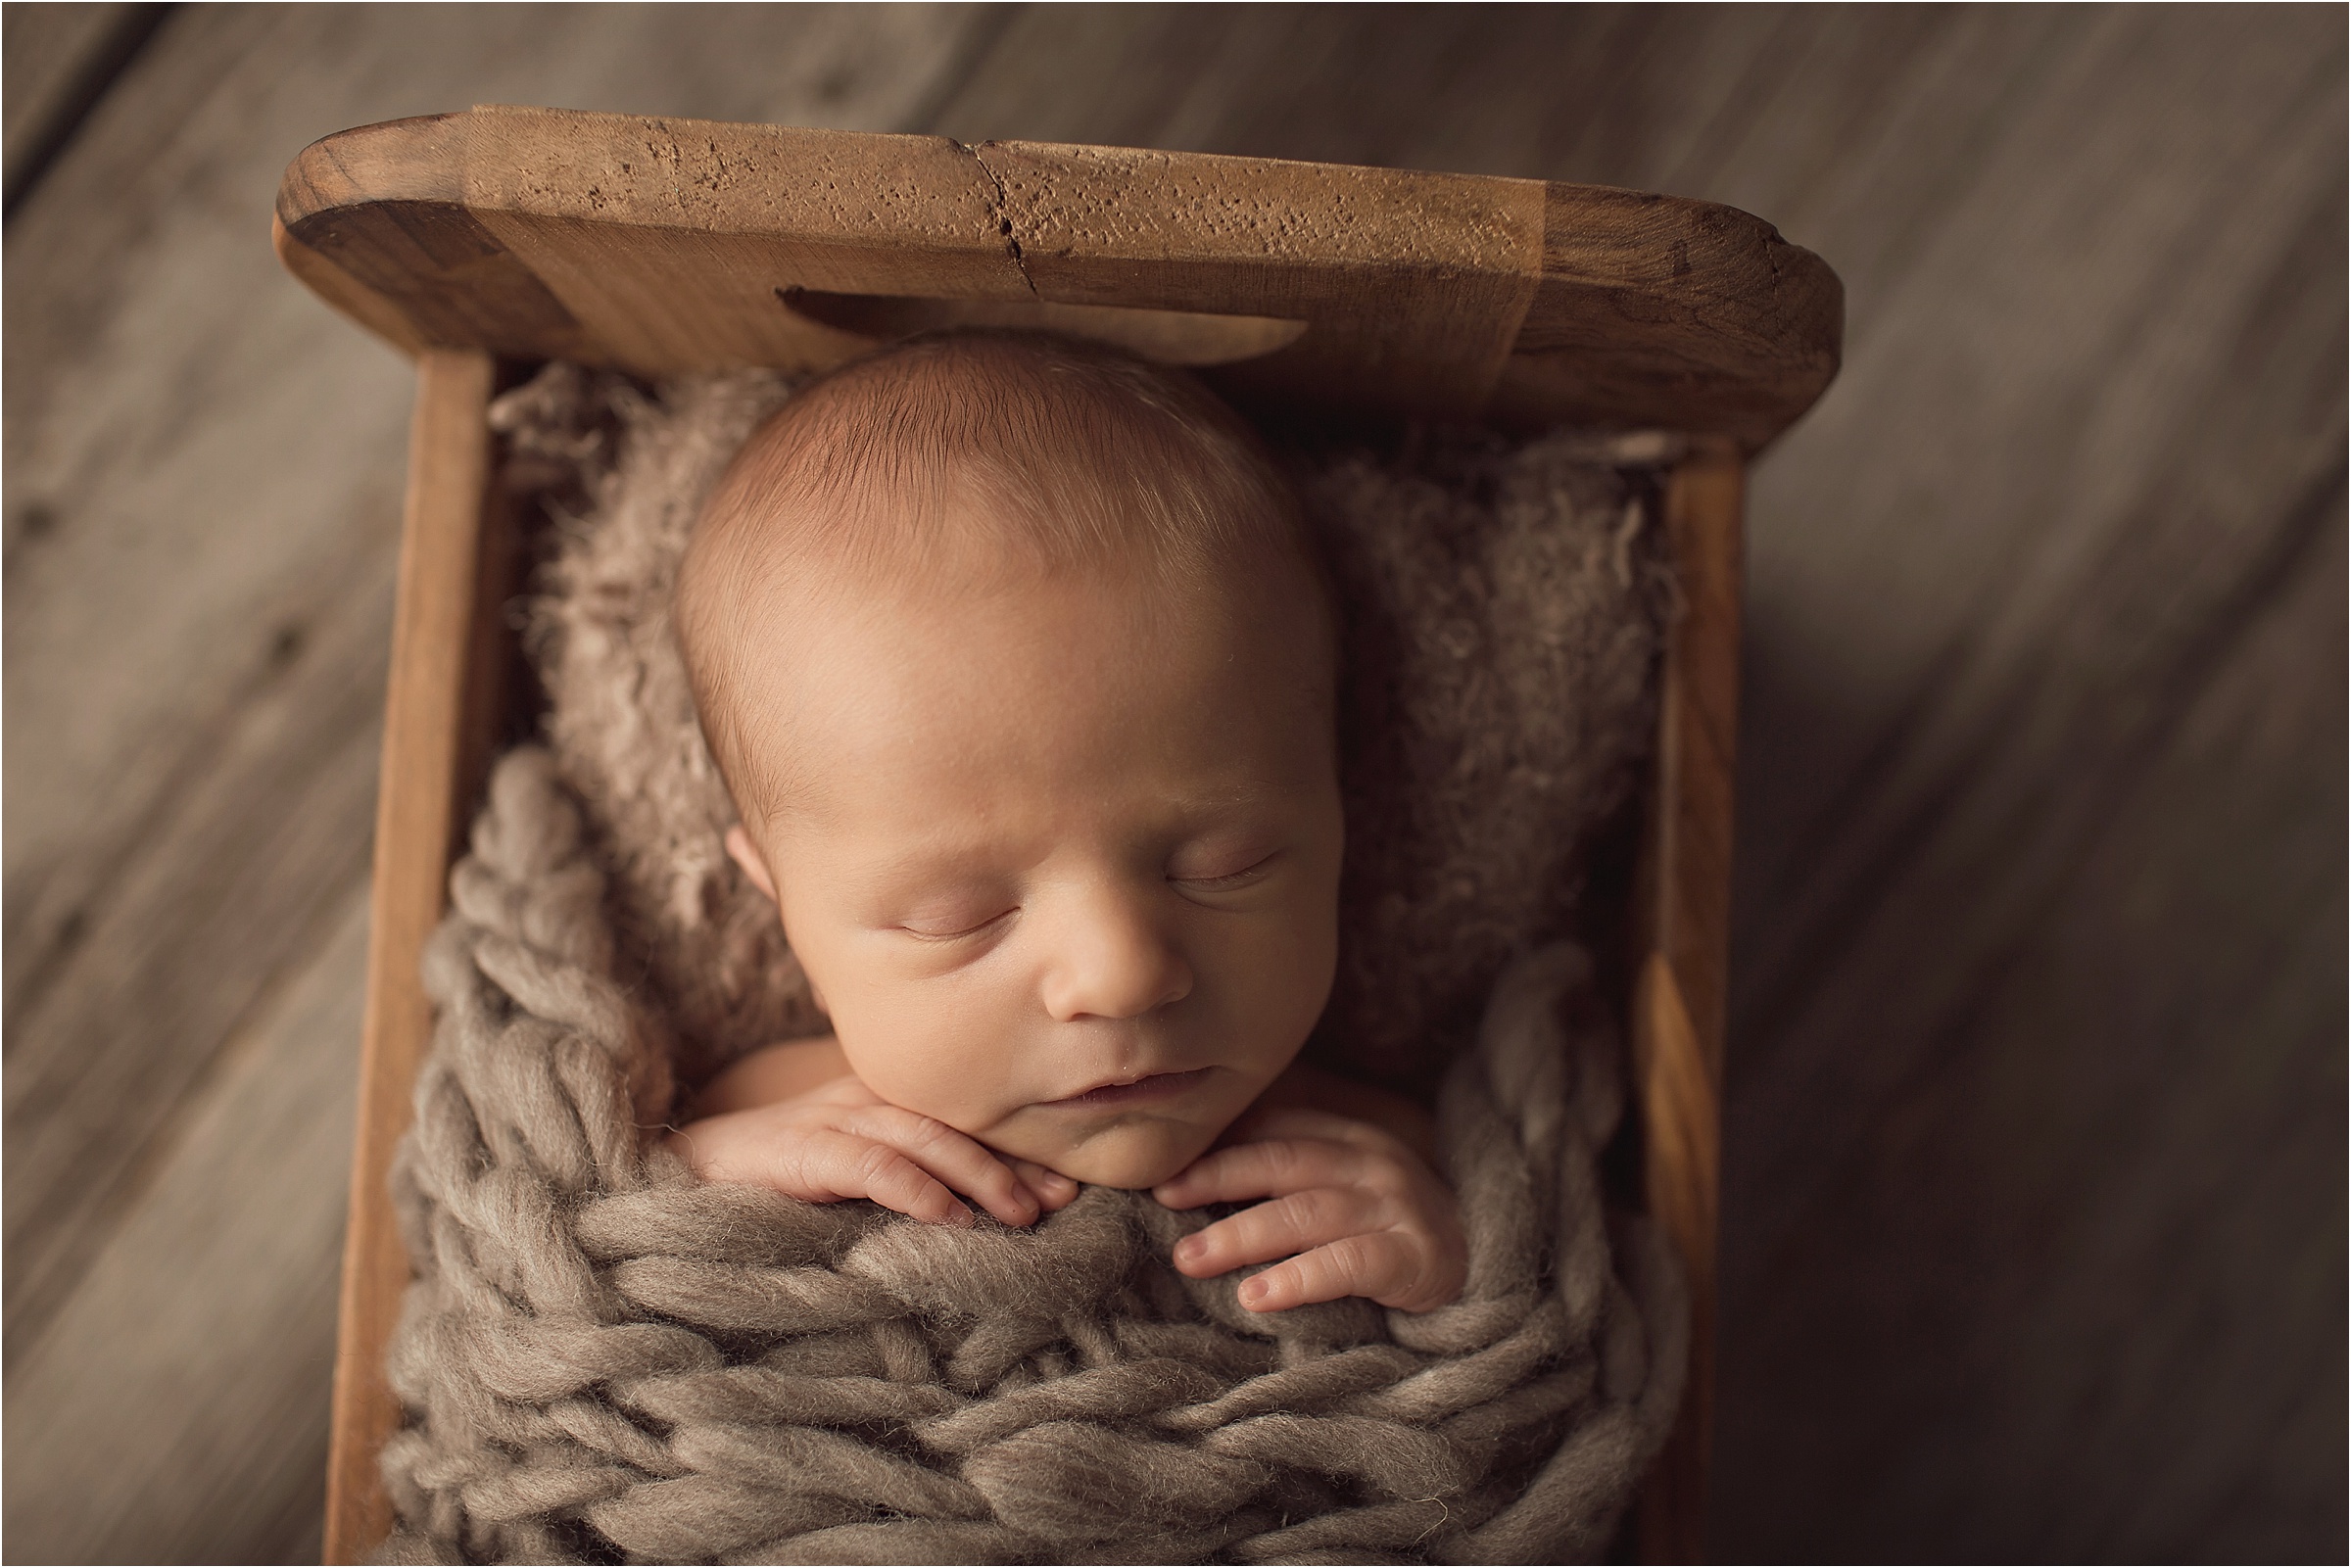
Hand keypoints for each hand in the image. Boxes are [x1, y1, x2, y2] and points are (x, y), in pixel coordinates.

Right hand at [666, 1073, 1077, 1227]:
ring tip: (1023, 1214)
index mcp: (879, 1100)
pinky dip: (916, 1189)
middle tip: (1062, 1198)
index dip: (1016, 1148)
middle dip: (1013, 1161)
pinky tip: (949, 1218)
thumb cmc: (770, 1179)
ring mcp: (832, 1117)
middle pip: (955, 1123)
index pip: (961, 1118)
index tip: (1069, 1183)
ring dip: (979, 1175)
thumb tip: (971, 1220)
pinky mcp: (802, 1148)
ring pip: (923, 1137)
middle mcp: (862, 1098)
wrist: (681, 1171)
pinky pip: (871, 1163)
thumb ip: (899, 1180)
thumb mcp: (845, 1175)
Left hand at [1151, 1106, 1466, 1313]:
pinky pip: (1348, 1264)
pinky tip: (1255, 1297)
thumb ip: (1284, 1179)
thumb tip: (1190, 1180)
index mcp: (1347, 1136)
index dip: (1216, 1145)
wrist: (1480, 1267)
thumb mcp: (1339, 1190)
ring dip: (1240, 1233)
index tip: (1161, 1167)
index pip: (1273, 1129)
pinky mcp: (1414, 1257)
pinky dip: (1298, 1279)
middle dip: (1216, 1177)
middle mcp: (1371, 1161)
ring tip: (1190, 1256)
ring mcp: (1395, 1207)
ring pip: (1305, 1213)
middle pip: (1281, 1161)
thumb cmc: (1387, 1230)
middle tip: (1163, 1197)